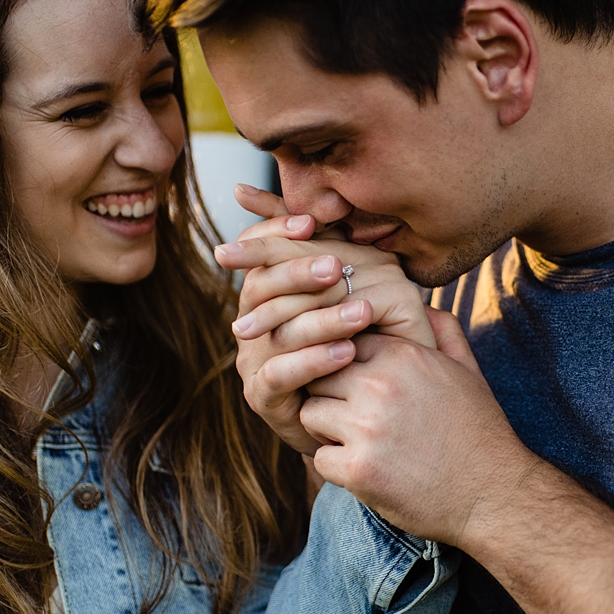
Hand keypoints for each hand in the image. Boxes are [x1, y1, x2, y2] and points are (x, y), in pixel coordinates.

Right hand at [214, 185, 435, 453]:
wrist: (354, 411)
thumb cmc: (356, 345)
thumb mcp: (351, 294)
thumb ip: (342, 253)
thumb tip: (340, 202)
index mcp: (266, 289)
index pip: (258, 249)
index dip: (276, 232)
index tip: (311, 224)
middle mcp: (251, 320)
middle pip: (261, 287)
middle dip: (299, 273)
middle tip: (337, 266)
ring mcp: (253, 359)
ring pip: (276, 331)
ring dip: (320, 319)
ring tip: (362, 314)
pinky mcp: (263, 397)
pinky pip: (282, 375)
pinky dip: (315, 360)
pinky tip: (349, 353)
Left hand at [301, 309, 540, 545]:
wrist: (493, 494)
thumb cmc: (480, 432)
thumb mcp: (469, 372)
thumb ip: (445, 333)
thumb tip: (427, 307)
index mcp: (404, 356)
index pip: (344, 343)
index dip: (348, 367)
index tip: (359, 388)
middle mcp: (380, 385)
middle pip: (319, 375)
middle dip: (332, 396)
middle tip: (354, 419)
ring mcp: (366, 428)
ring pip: (311, 414)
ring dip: (328, 432)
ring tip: (360, 445)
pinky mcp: (358, 470)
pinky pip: (319, 460)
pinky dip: (338, 469)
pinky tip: (368, 473)